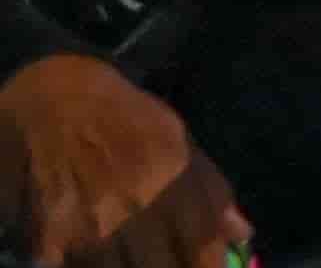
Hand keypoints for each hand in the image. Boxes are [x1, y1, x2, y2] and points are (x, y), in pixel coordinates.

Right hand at [0, 55, 244, 267]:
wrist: (56, 99)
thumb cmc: (126, 120)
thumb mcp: (179, 141)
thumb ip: (211, 191)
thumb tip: (243, 233)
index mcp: (173, 184)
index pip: (202, 249)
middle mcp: (135, 208)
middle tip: (164, 261)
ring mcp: (89, 227)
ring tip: (133, 258)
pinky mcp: (47, 240)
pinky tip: (89, 259)